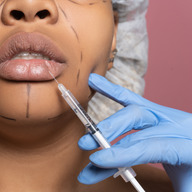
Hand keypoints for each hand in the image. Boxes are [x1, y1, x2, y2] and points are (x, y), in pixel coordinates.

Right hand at [77, 73, 191, 191]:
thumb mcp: (186, 191)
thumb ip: (167, 188)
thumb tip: (128, 184)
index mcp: (190, 147)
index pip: (150, 145)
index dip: (121, 153)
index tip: (96, 161)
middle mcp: (181, 126)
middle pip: (139, 120)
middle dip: (109, 133)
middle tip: (86, 146)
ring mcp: (170, 117)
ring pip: (133, 111)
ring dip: (107, 124)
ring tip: (85, 139)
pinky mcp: (160, 115)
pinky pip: (135, 101)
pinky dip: (114, 93)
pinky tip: (96, 83)